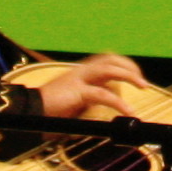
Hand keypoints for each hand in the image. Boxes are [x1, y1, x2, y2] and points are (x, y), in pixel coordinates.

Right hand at [30, 53, 152, 119]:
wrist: (29, 112)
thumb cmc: (49, 110)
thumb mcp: (74, 104)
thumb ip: (89, 102)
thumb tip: (108, 109)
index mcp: (80, 73)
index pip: (106, 60)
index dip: (123, 65)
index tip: (136, 76)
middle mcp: (81, 72)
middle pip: (110, 59)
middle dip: (129, 67)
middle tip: (142, 82)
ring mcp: (78, 79)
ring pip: (109, 69)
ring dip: (129, 75)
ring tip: (143, 86)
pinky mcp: (76, 92)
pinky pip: (102, 94)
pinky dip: (118, 102)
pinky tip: (128, 111)